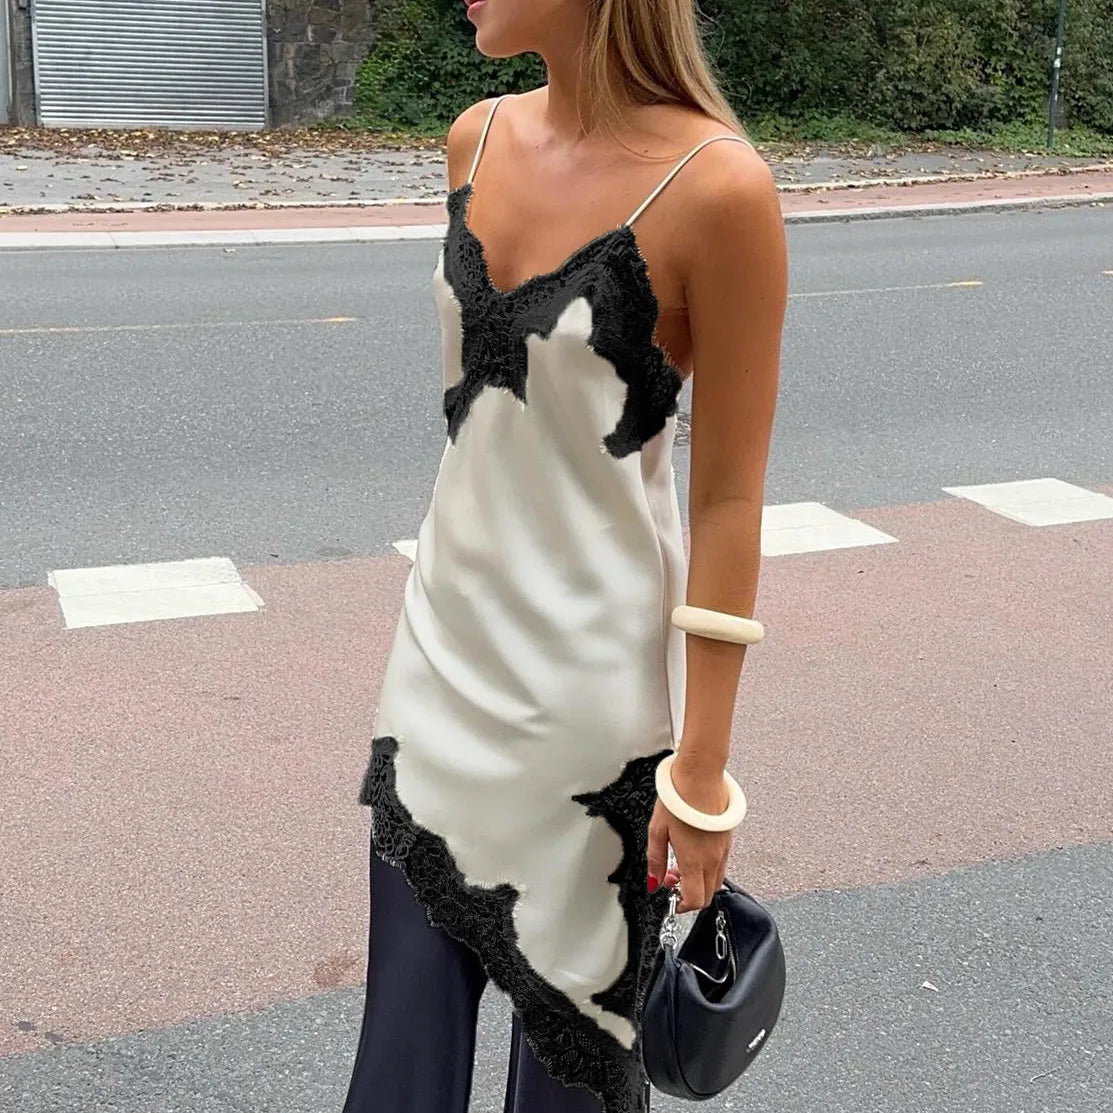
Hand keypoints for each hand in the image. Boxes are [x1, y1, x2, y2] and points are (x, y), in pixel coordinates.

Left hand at [646, 760, 732, 913]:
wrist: (701, 776)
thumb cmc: (679, 799)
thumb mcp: (657, 830)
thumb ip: (655, 860)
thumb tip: (654, 880)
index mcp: (695, 860)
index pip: (695, 900)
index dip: (682, 906)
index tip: (672, 900)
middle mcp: (713, 859)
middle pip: (707, 895)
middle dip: (690, 895)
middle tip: (672, 880)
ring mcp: (723, 850)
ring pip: (715, 881)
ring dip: (699, 882)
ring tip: (681, 864)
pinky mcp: (728, 840)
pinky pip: (721, 865)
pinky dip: (707, 869)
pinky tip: (694, 852)